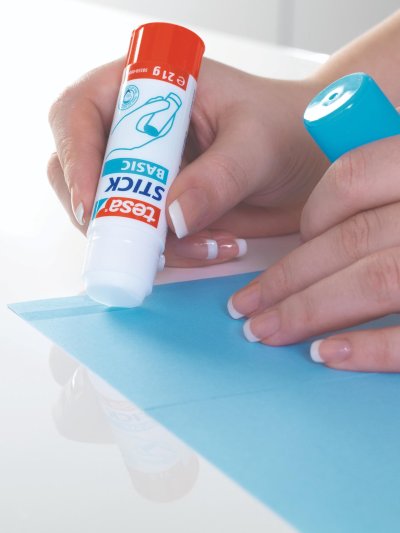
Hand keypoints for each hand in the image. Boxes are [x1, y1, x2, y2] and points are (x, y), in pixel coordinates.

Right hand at [48, 58, 326, 266]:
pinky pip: (143, 239)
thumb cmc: (287, 128)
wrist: (311, 159)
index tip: (94, 205)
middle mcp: (134, 130)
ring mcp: (145, 173)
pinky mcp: (161, 209)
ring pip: (109, 215)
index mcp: (145, 86)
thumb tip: (170, 217)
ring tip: (208, 247)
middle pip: (78, 172)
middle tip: (147, 243)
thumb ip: (217, 178)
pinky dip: (171, 255)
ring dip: (145, 243)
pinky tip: (216, 249)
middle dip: (106, 214)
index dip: (76, 158)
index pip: (79, 113)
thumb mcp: (257, 144)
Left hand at [229, 135, 399, 371]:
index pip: (352, 176)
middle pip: (352, 238)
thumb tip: (317, 234)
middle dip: (288, 280)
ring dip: (312, 311)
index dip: (311, 214)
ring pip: (377, 278)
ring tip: (267, 333)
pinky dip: (373, 347)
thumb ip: (382, 195)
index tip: (290, 245)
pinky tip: (327, 356)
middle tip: (245, 310)